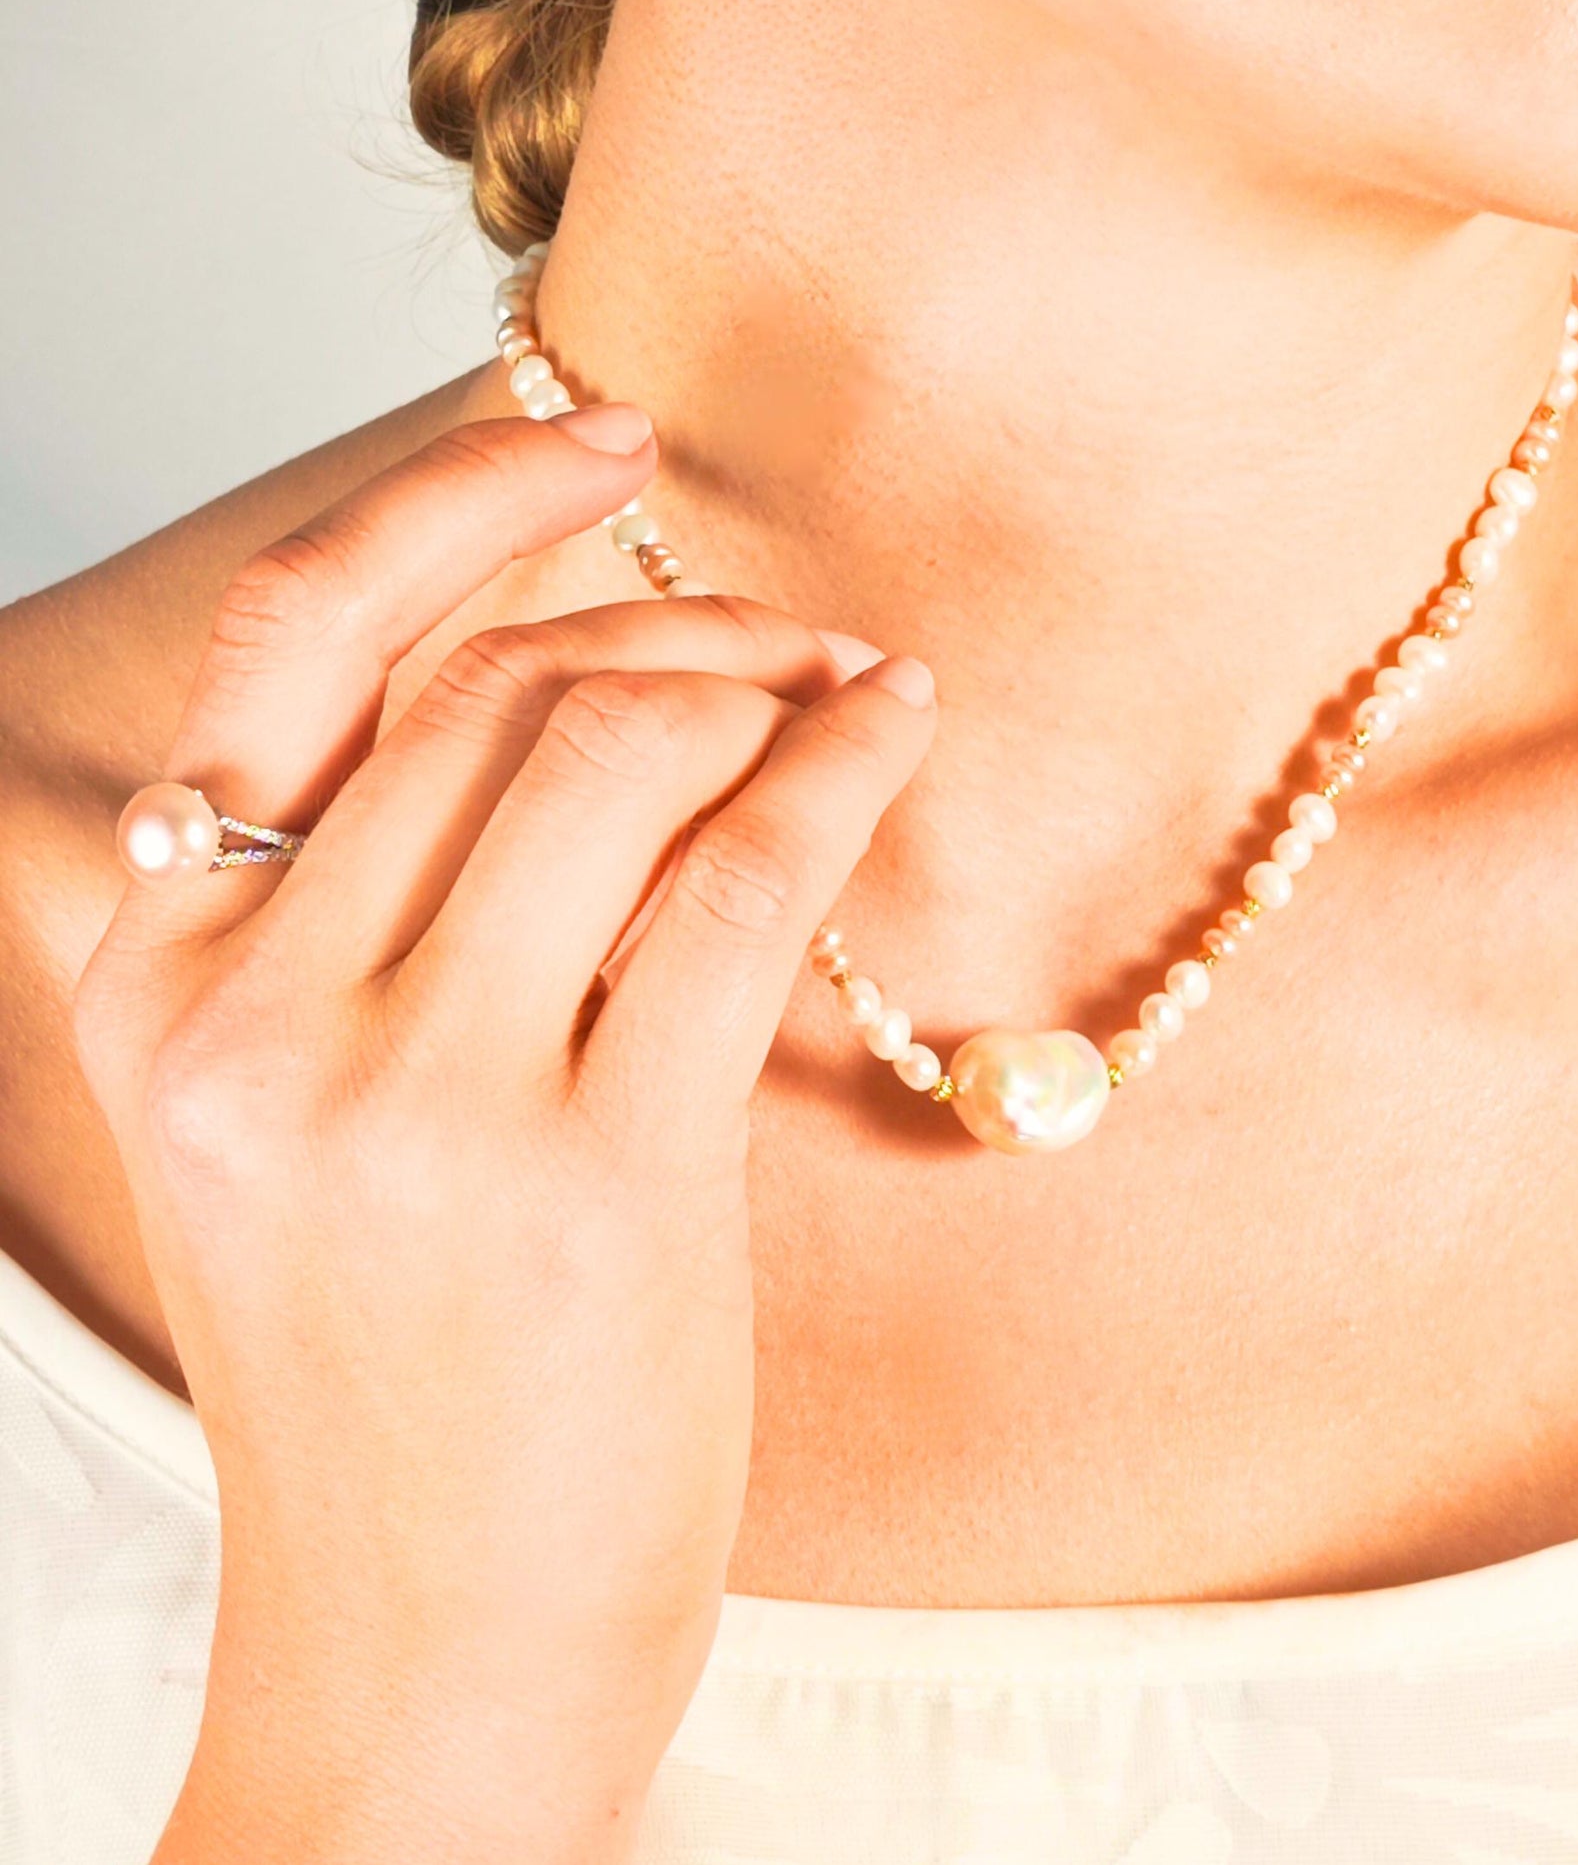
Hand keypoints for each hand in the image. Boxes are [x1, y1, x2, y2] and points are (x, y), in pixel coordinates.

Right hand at [71, 407, 935, 1864]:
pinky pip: (739, 879)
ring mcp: (411, 1100)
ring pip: (615, 746)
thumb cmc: (393, 1369)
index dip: (457, 497)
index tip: (601, 433)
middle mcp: (254, 1013)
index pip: (300, 638)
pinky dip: (839, 768)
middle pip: (492, 683)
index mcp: (162, 972)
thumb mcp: (297, 1117)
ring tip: (854, 693)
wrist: (421, 1664)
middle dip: (672, 619)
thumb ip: (367, 901)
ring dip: (769, 682)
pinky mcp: (587, 1181)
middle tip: (794, 641)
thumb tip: (566, 669)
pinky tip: (894, 732)